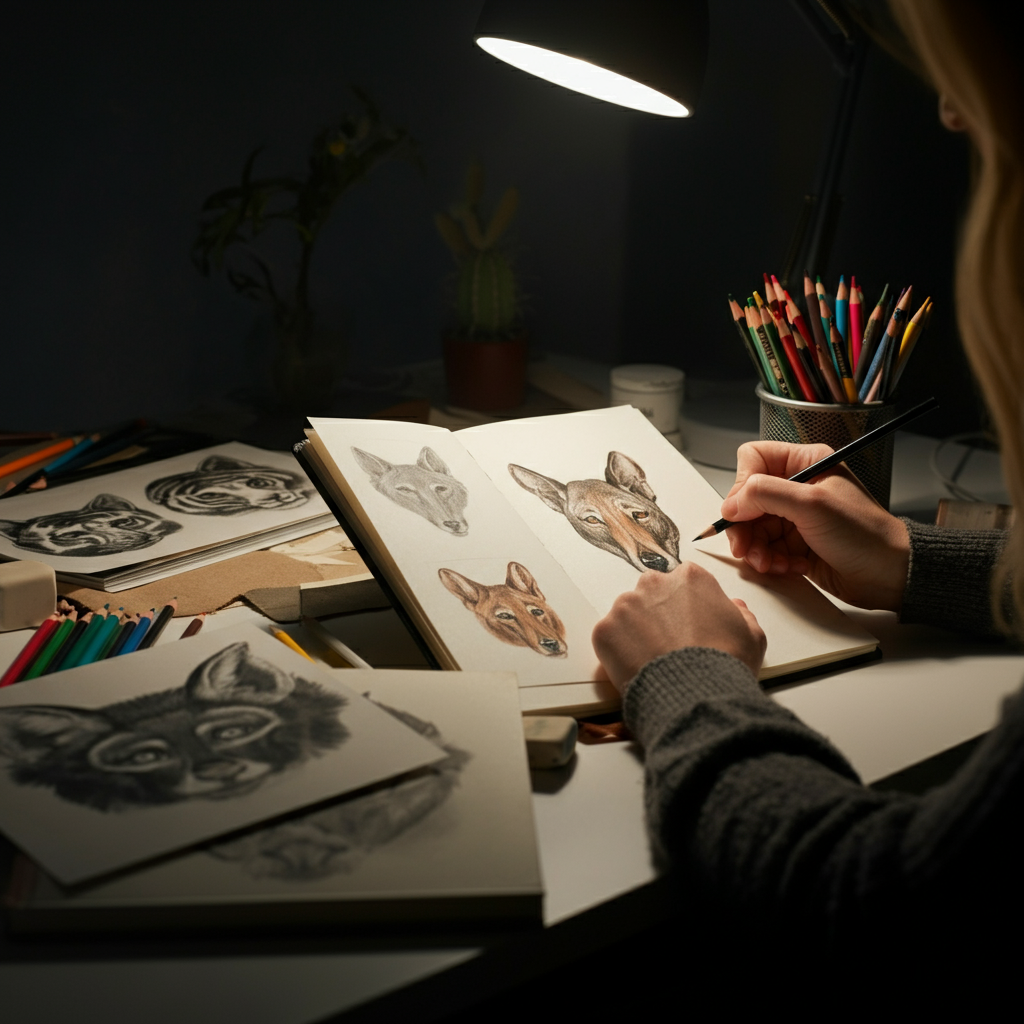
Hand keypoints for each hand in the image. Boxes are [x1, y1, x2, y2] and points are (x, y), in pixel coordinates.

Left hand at [592, 562, 765, 691]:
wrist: (695, 695)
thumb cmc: (725, 664)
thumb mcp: (752, 636)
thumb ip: (742, 615)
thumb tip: (735, 608)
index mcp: (691, 578)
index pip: (684, 583)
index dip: (687, 607)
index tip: (689, 627)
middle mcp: (655, 583)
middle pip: (652, 593)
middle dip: (658, 614)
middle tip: (669, 644)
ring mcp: (626, 605)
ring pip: (628, 615)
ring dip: (636, 632)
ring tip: (653, 660)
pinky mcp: (605, 629)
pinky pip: (610, 637)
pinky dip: (618, 651)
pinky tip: (637, 668)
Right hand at [720, 441, 909, 611]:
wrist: (888, 575)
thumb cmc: (865, 535)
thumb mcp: (812, 505)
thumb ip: (765, 494)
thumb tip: (731, 503)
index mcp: (805, 463)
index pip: (754, 460)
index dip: (742, 486)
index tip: (741, 513)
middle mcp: (797, 487)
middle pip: (747, 499)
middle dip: (746, 527)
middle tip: (746, 548)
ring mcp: (795, 516)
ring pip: (753, 528)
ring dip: (757, 549)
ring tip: (771, 563)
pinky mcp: (794, 543)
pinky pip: (765, 549)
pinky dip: (771, 561)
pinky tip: (789, 567)